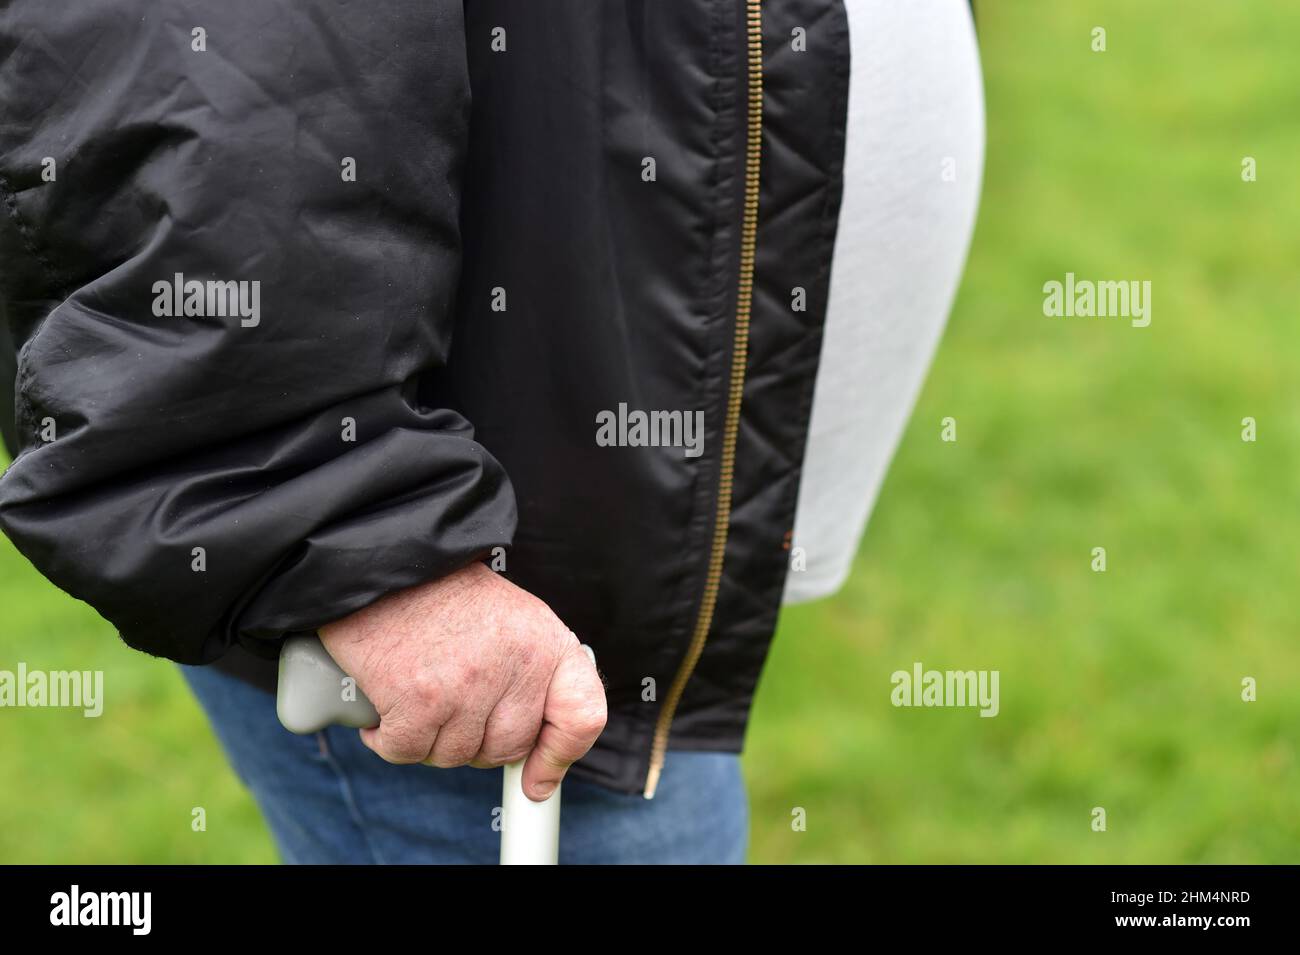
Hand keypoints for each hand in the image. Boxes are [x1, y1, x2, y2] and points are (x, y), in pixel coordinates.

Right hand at [318, 562, 605, 800]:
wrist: (380, 563)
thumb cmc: (443, 596)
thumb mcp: (511, 620)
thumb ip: (532, 679)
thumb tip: (538, 763)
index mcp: (547, 642)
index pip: (582, 715)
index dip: (561, 755)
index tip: (537, 778)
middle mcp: (516, 664)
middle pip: (509, 747)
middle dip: (477, 742)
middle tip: (451, 708)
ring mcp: (468, 685)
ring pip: (456, 755)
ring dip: (430, 739)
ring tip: (418, 694)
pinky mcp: (419, 700)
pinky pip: (408, 751)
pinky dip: (389, 738)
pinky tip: (385, 707)